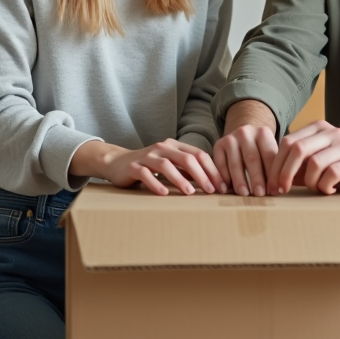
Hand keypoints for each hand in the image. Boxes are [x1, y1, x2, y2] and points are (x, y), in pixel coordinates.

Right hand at [82, 139, 223, 195]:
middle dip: (201, 175)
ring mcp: (147, 156)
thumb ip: (188, 170)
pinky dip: (155, 184)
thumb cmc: (150, 166)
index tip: (222, 186)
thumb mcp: (171, 164)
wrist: (117, 162)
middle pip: (186, 158)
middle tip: (211, 190)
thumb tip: (213, 183)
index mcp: (174, 146)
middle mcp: (162, 148)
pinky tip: (164, 193)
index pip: (198, 154)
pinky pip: (145, 174)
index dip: (212, 170)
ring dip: (180, 179)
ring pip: (166, 165)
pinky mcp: (133, 167)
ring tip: (190, 192)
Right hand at [213, 124, 278, 195]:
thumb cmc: (260, 150)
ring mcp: (231, 138)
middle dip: (256, 178)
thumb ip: (273, 167)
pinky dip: (223, 177)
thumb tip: (275, 190)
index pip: (269, 155)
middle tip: (259, 194)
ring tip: (244, 193)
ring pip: (235, 162)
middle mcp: (246, 133)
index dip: (272, 175)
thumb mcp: (269, 152)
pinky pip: (220, 163)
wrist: (243, 136)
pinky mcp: (218, 145)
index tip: (273, 191)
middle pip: (252, 158)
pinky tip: (227, 189)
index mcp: (263, 133)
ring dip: (240, 180)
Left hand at [267, 121, 339, 194]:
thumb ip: (299, 163)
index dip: (276, 164)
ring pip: (314, 163)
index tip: (273, 184)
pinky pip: (332, 173)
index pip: (288, 142)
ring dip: (309, 182)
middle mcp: (331, 132)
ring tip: (316, 188)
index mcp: (319, 128)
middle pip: (297, 149)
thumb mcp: (319, 159)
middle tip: (282, 190)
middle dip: (285, 173)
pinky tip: (329, 190)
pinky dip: (325, 186)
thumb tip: (273, 178)